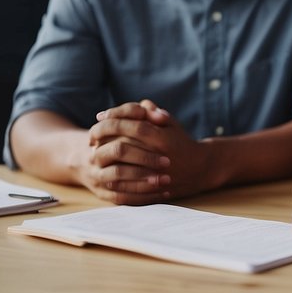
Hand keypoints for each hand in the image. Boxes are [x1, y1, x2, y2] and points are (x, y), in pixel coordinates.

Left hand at [84, 100, 213, 202]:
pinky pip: (125, 183)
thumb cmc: (181, 142)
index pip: (131, 125)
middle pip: (122, 144)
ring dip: (104, 156)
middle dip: (103, 138)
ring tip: (94, 149)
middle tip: (91, 135)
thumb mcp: (171, 123)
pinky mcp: (150, 188)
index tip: (100, 116)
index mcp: (161, 137)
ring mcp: (152, 174)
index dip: (113, 118)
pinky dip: (111, 174)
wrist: (200, 169)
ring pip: (120, 165)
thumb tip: (139, 104)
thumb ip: (153, 112)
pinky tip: (103, 167)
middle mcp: (157, 155)